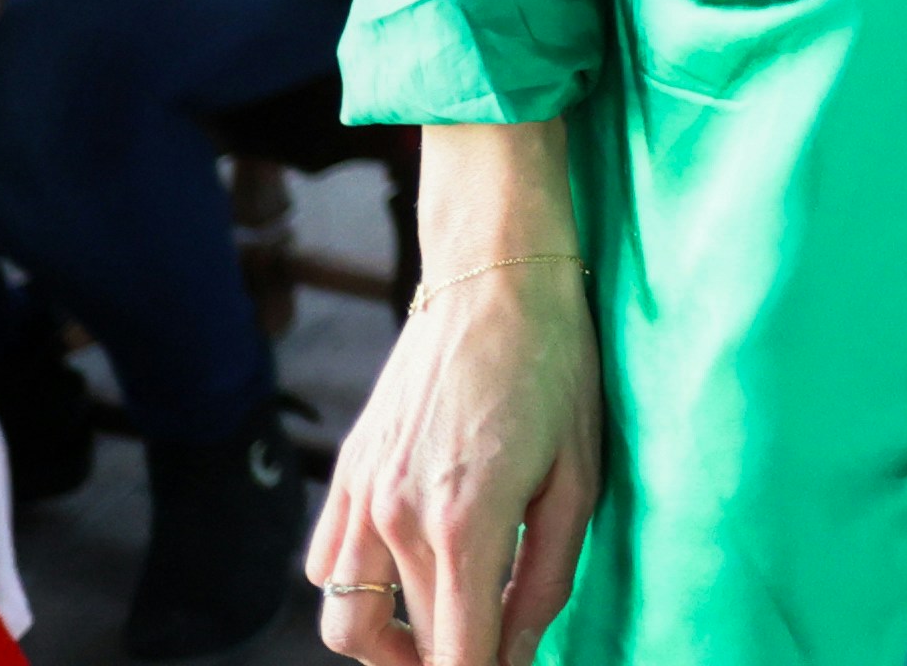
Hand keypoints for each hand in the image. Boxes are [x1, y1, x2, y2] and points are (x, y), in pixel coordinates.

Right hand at [312, 252, 603, 665]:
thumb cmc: (555, 369)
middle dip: (447, 662)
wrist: (493, 279)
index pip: (457, 655)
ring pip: (346, 623)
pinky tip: (405, 582)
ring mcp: (363, 495)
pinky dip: (355, 594)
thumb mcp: (580, 478)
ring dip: (390, 647)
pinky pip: (326, 568)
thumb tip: (517, 653)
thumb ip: (547, 579)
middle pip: (406, 647)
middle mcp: (399, 517)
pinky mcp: (348, 473)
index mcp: (467, 523)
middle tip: (490, 650)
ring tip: (443, 635)